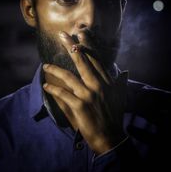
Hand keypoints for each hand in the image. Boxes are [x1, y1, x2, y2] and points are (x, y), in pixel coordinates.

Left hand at [43, 31, 127, 153]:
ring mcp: (88, 95)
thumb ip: (121, 83)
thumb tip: (125, 72)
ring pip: (68, 76)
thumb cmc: (115, 116)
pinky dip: (53, 89)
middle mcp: (98, 85)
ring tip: (45, 66)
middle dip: (71, 46)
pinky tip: (45, 86)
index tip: (80, 34)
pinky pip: (62, 94)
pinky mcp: (79, 106)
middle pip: (82, 61)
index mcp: (107, 82)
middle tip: (62, 35)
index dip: (87, 45)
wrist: (110, 137)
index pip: (96, 59)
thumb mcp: (121, 97)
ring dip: (55, 70)